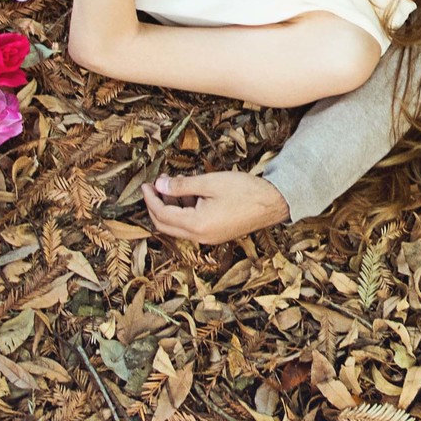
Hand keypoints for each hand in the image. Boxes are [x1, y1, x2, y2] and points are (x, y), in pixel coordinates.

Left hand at [143, 171, 290, 243]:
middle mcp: (200, 237)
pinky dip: (184, 212)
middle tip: (153, 186)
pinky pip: (191, 227)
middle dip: (156, 206)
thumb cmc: (244, 191)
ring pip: (178, 226)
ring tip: (171, 184)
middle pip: (165, 225)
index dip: (151, 199)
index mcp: (197, 225)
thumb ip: (182, 186)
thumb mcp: (210, 183)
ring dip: (170, 208)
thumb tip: (159, 186)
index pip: (162, 215)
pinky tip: (188, 194)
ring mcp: (209, 238)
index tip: (146, 184)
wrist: (273, 203)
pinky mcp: (216, 235)